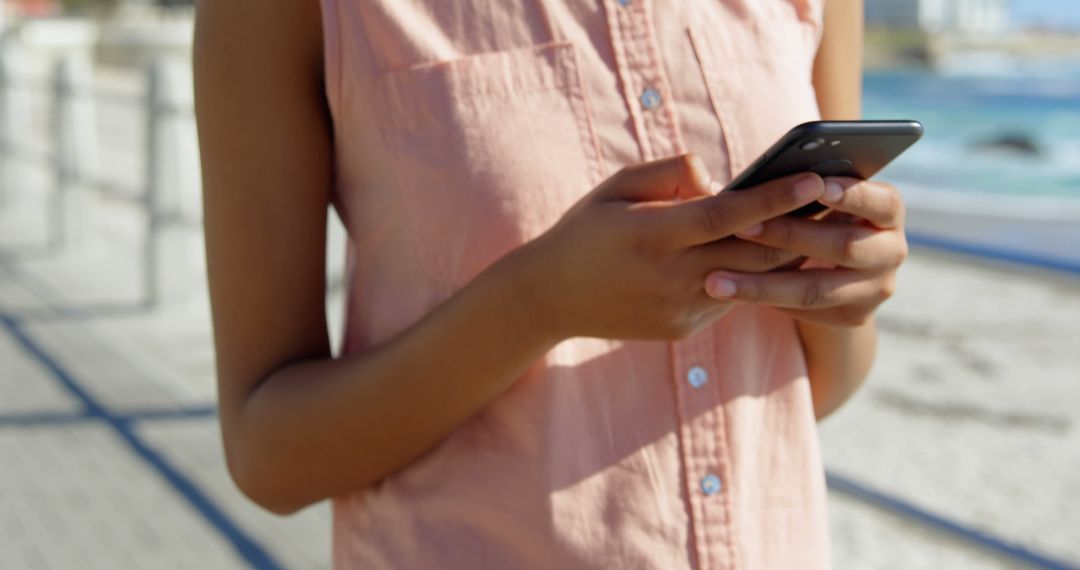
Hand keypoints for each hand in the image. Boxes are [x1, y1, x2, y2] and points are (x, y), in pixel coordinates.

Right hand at [515, 153, 826, 340]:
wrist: (551, 298)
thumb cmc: (586, 230)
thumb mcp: (615, 187)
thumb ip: (669, 173)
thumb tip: (719, 179)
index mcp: (651, 235)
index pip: (726, 216)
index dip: (774, 198)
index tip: (814, 177)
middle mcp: (669, 277)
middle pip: (753, 253)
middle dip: (799, 227)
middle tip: (838, 199)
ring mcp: (679, 309)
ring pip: (751, 280)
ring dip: (786, 254)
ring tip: (818, 224)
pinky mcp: (684, 329)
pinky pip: (731, 298)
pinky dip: (753, 275)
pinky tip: (773, 254)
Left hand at [702, 177, 906, 327]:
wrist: (834, 265)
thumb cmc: (814, 211)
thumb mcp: (817, 191)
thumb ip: (799, 180)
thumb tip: (750, 170)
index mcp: (889, 210)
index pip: (881, 201)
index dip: (852, 195)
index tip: (818, 184)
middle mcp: (892, 250)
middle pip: (843, 247)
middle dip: (789, 235)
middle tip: (741, 227)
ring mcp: (877, 288)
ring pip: (817, 290)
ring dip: (763, 284)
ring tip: (715, 280)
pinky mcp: (855, 316)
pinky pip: (807, 312)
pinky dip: (767, 300)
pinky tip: (729, 293)